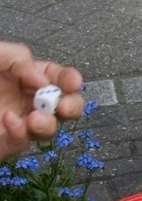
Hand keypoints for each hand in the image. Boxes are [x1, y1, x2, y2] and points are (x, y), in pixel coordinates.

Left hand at [0, 43, 82, 160]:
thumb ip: (17, 57)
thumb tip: (42, 79)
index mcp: (26, 76)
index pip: (59, 77)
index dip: (70, 80)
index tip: (72, 82)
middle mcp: (28, 100)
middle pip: (66, 106)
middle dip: (73, 107)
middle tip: (63, 107)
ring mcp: (21, 123)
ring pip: (50, 129)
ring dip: (48, 125)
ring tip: (34, 119)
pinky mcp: (9, 143)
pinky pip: (23, 142)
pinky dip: (21, 132)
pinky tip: (10, 121)